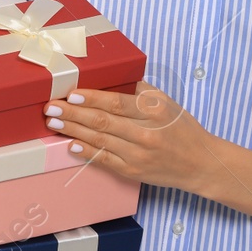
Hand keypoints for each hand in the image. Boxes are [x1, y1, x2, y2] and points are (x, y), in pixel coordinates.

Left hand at [42, 81, 218, 194]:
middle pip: (103, 122)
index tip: (71, 93)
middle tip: (51, 107)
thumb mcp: (167, 103)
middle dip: (73, 113)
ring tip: (54, 123)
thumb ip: (141, 91)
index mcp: (155, 112)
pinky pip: (105, 160)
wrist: (200, 163)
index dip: (92, 98)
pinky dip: (86, 152)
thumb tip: (112, 78)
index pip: (117, 103)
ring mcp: (138, 155)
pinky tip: (71, 144)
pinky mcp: (133, 171)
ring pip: (100, 141)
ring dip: (74, 130)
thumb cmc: (182, 128)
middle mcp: (146, 134)